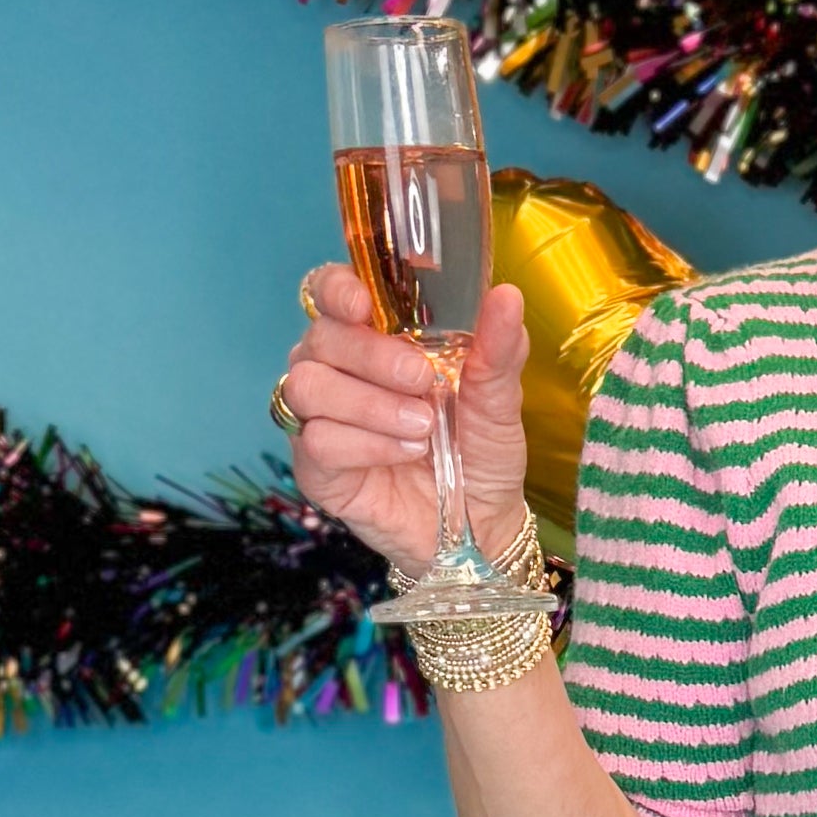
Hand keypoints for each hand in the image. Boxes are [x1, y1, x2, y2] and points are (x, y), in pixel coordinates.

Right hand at [276, 266, 530, 569]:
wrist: (481, 526)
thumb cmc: (482, 456)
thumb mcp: (498, 400)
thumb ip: (497, 350)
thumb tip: (507, 297)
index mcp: (377, 338)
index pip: (330, 293)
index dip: (336, 290)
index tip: (363, 305)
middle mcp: (340, 370)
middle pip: (320, 337)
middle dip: (371, 355)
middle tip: (421, 380)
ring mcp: (321, 418)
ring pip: (308, 386)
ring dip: (369, 404)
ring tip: (421, 428)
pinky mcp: (316, 467)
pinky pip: (316, 440)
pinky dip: (365, 445)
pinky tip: (403, 455)